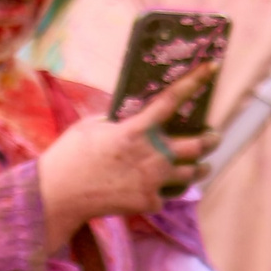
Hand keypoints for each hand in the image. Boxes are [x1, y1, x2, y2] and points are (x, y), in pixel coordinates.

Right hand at [36, 67, 215, 250]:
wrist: (57, 195)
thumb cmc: (69, 156)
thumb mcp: (91, 127)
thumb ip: (117, 120)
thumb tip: (132, 115)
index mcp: (135, 130)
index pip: (171, 101)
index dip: (194, 82)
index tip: (212, 68)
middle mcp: (151, 155)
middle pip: (198, 145)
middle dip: (211, 139)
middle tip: (212, 136)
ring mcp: (153, 181)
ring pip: (192, 173)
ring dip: (198, 167)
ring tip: (199, 165)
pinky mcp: (149, 202)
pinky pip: (166, 195)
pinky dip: (163, 191)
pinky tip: (156, 188)